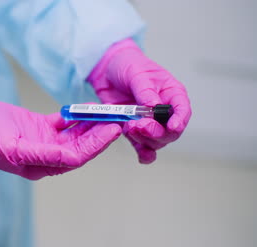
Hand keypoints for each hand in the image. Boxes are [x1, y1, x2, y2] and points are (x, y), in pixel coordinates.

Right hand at [0, 96, 121, 179]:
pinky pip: (63, 122)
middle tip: (118, 119)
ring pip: (74, 134)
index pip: (75, 158)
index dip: (95, 145)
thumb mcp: (11, 147)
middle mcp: (43, 155)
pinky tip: (87, 108)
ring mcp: (41, 140)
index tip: (111, 130)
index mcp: (38, 166)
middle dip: (99, 134)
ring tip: (108, 112)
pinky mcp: (38, 125)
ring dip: (90, 125)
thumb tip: (72, 158)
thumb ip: (42, 154)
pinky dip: (75, 116)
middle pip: (79, 146)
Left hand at [87, 38, 191, 163]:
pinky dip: (143, 152)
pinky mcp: (135, 129)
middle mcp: (164, 111)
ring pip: (156, 141)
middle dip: (156, 132)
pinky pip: (143, 146)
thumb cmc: (128, 66)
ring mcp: (150, 122)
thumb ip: (145, 90)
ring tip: (129, 127)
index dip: (179, 120)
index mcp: (172, 93)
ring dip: (144, 139)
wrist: (107, 71)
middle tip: (140, 125)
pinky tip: (141, 154)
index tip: (172, 127)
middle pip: (170, 132)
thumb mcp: (137, 73)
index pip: (182, 110)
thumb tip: (153, 106)